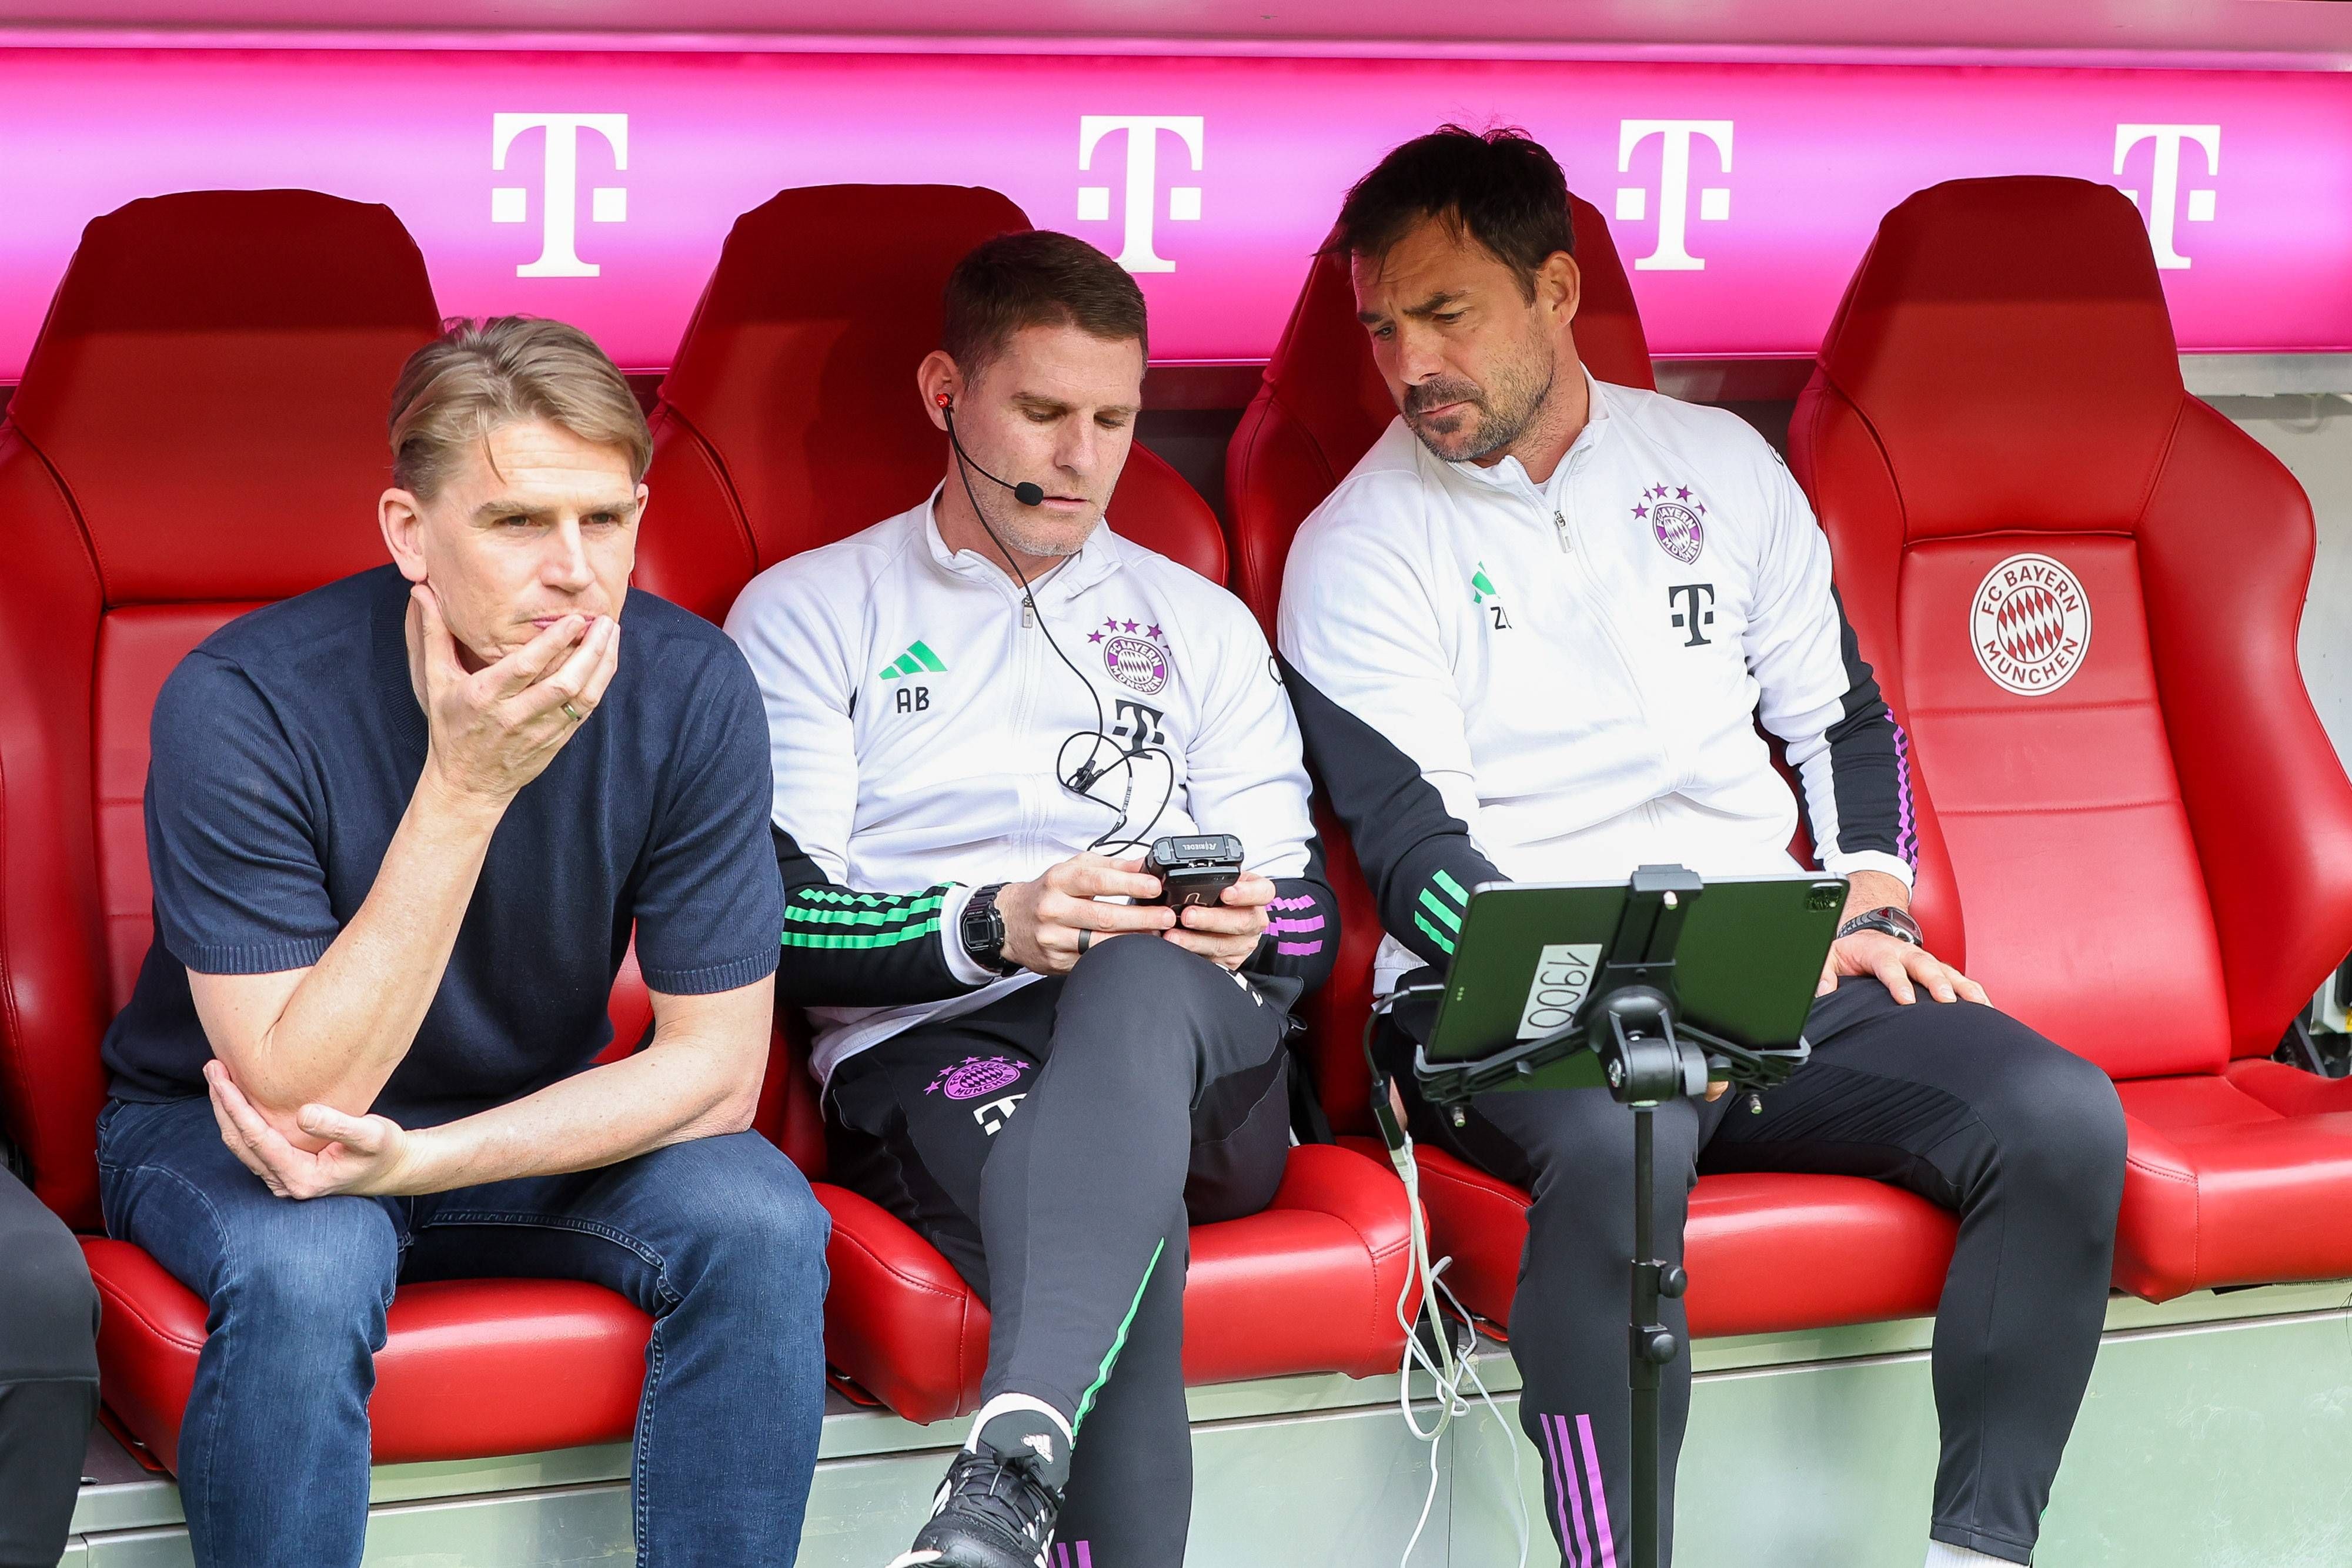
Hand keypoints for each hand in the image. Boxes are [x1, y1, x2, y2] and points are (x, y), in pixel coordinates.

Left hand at [204, 1060, 419, 1198]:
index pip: (257, 1138)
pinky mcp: (283, 1170)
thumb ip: (339, 1125)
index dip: (236, 1106)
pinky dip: (239, 1120)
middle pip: (240, 1141)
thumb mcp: (372, 1135)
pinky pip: (251, 1145)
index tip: (222, 1077)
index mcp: (301, 1177)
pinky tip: (236, 1099)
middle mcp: (285, 1183)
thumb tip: (302, 1113)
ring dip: (226, 1111)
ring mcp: (281, 1179)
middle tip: (212, 1068)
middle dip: (222, 1104)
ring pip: (241, 1145)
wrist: (392, 1169)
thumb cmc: (385, 1151)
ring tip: (218, 1078)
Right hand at [406, 585, 619, 808]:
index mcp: (485, 696)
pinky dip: (599, 684)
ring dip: (601, 665)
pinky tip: (606, 660)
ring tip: (611, 635)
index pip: (525, 666)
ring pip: (581, 697)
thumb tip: (420, 591)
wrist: (467, 784)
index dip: (553, 642)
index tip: (575, 618)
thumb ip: (434, 633)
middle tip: (604, 621)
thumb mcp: (436, 680)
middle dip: (589, 650)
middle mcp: (514, 715)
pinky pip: (585, 712)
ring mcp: (539, 731)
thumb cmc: (451, 726)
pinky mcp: (556, 741)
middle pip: (562, 682)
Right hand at [996, 853, 1176, 974]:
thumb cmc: (1048, 892)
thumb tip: (1146, 864)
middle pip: (1103, 915)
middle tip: (1167, 915)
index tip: (1155, 886)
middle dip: (1141, 917)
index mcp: (1059, 880)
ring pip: (1100, 942)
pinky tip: (1136, 951)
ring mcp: (1054, 938)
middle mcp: (1054, 909)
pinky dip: (1117, 956)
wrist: (1010, 921)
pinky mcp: (1056, 961)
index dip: (1129, 884)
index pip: (1097, 880)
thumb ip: (1111, 866)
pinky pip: (1092, 960)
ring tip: (1160, 934)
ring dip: (1134, 939)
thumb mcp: (1074, 870)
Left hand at [1164, 871, 1273, 971]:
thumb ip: (1213, 877)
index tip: (1226, 893)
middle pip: (1241, 921)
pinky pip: (1212, 960)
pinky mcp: (1231, 960)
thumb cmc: (1223, 896)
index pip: (1263, 892)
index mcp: (1257, 895)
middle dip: (1211, 919)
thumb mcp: (1224, 880)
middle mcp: (1255, 920)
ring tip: (1173, 935)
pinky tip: (1177, 948)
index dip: (1246, 893)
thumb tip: (1181, 871)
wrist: (1228, 921)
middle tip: (1188, 915)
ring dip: (1195, 940)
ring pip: (1223, 945)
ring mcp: (1244, 943)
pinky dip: (1191, 954)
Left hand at [1817, 932, 1989, 1005]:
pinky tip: (1988, 1010)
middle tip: (1947, 1001)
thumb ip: (1823, 976)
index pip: (1889, 966)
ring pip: (1949, 972)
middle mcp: (1906, 953)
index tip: (1906, 1001)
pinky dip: (1975, 993)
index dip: (1897, 983)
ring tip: (1982, 1007)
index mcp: (1879, 951)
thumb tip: (1822, 995)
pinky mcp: (1938, 969)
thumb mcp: (1828, 958)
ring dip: (1965, 988)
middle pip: (1925, 966)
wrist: (1866, 934)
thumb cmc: (1848, 951)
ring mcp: (1925, 960)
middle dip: (1937, 983)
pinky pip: (1959, 980)